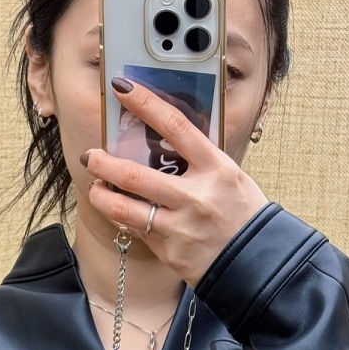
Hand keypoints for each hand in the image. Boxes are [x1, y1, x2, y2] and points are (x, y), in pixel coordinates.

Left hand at [84, 76, 269, 285]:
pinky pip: (136, 231)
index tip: (123, 88)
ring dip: (101, 195)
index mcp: (215, 168)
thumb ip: (199, 160)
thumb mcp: (230, 176)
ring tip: (95, 187)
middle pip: (135, 174)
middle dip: (105, 163)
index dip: (145, 103)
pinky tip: (115, 209)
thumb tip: (164, 139)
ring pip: (125, 208)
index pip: (175, 126)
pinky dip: (122, 218)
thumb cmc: (243, 214)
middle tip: (92, 156)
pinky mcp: (169, 252)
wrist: (256, 261)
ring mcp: (180, 226)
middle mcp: (195, 196)